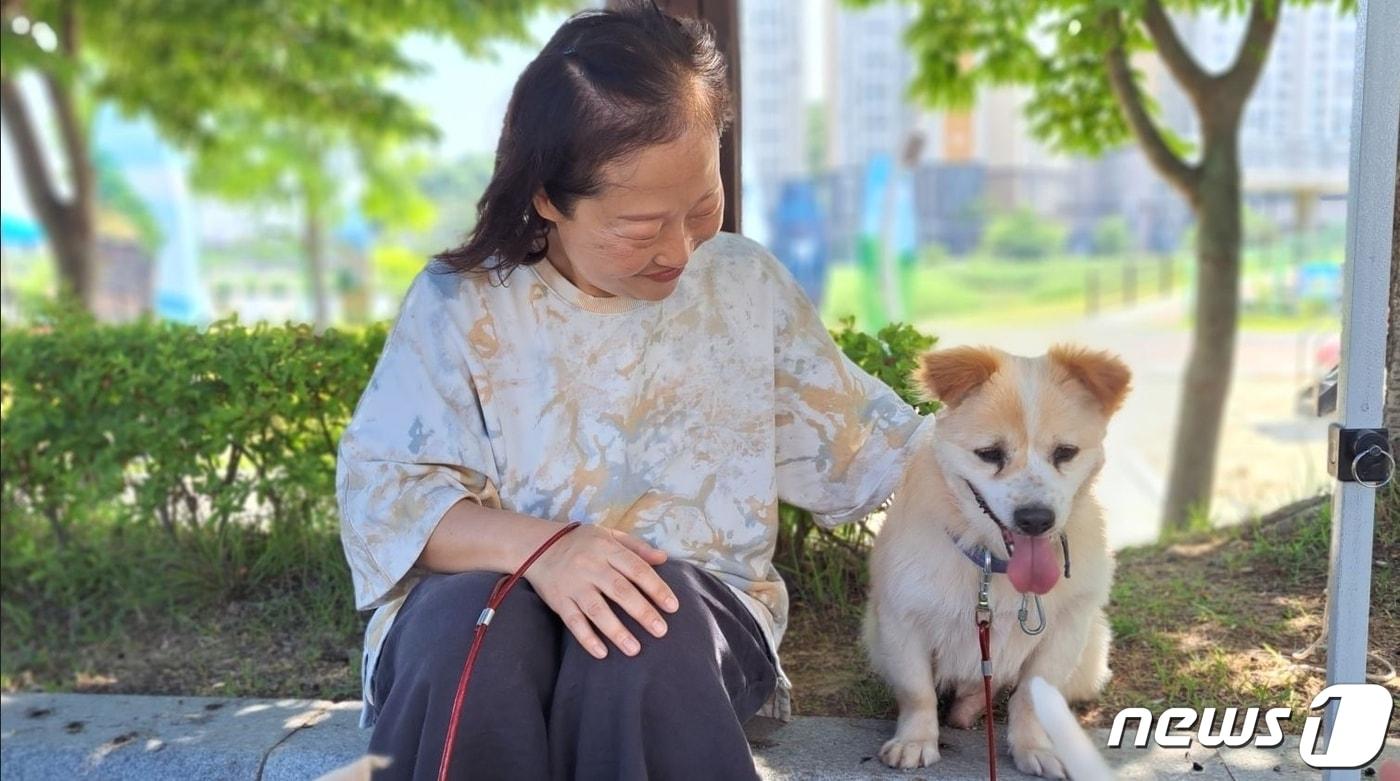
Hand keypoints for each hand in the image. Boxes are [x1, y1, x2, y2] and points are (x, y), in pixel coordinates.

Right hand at [524, 524, 678, 658]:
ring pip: (597, 610)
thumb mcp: (609, 535)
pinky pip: (573, 621)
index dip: (656, 587)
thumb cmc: (581, 542)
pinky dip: (587, 638)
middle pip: (620, 591)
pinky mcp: (559, 600)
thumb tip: (664, 558)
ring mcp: (574, 584)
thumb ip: (637, 547)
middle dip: (642, 612)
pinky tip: (601, 653)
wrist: (536, 547)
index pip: (637, 569)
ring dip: (616, 631)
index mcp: (607, 548)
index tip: (672, 606)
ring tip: (635, 649)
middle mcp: (591, 566)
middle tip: (661, 631)